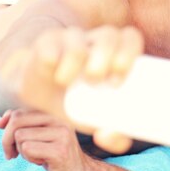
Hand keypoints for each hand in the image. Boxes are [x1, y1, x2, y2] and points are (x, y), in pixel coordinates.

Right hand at [0, 25, 142, 152]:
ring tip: (67, 81)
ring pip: (77, 35)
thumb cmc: (77, 105)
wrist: (39, 100)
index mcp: (116, 53)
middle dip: (106, 55)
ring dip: (75, 57)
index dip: (128, 53)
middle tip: (96, 80)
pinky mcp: (45, 43)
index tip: (117, 82)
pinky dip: (51, 58)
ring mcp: (70, 39)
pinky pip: (49, 43)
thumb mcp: (97, 121)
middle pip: (108, 34)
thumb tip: (111, 136)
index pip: (130, 38)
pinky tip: (51, 73)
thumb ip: (113, 135)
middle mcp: (95, 41)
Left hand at [0, 108, 93, 170]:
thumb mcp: (42, 137)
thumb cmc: (57, 157)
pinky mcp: (59, 151)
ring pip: (20, 137)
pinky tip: (41, 162)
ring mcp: (62, 134)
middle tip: (10, 154)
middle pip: (17, 121)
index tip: (6, 137)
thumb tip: (1, 121)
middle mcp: (60, 120)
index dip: (7, 123)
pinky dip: (29, 158)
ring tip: (35, 157)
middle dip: (6, 140)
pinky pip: (27, 149)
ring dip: (21, 151)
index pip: (20, 112)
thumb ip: (26, 125)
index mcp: (56, 114)